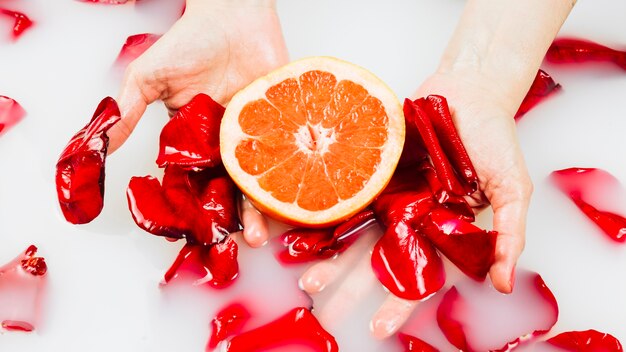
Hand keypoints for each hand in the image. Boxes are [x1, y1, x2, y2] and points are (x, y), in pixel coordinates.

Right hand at [108, 0, 286, 245]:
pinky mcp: (284, 121)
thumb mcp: (148, 78)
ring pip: (261, 178)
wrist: (232, 12)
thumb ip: (127, 113)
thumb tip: (98, 148)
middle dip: (234, 217)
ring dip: (261, 208)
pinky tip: (293, 199)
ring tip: (261, 233)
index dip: (195, 209)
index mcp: (196, 141)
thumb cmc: (190, 41)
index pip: (194, 182)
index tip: (194, 233)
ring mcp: (258, 135)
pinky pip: (289, 152)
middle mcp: (228, 143)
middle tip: (238, 242)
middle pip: (231, 188)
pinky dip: (292, 174)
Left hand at [299, 70, 532, 338]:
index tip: (378, 328)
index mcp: (439, 231)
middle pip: (375, 262)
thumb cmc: (495, 140)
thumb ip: (509, 235)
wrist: (469, 91)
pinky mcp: (368, 169)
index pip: (417, 276)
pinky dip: (323, 215)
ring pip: (354, 233)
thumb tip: (504, 284)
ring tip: (307, 282)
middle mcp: (408, 218)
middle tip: (326, 314)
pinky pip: (343, 195)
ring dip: (330, 260)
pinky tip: (301, 235)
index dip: (399, 303)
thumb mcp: (513, 189)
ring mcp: (386, 194)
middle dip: (350, 289)